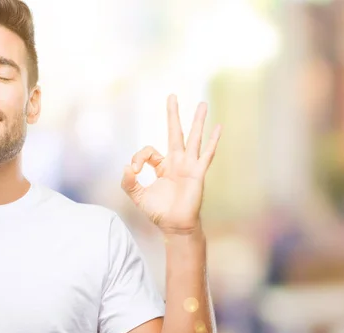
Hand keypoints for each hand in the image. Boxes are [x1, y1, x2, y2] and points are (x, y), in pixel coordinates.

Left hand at [121, 95, 220, 234]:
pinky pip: (206, 154)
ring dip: (198, 121)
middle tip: (171, 95)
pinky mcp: (198, 173)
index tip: (134, 169)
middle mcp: (177, 162)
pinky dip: (213, 141)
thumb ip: (128, 182)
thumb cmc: (159, 212)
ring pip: (193, 138)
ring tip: (202, 103)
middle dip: (173, 114)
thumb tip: (125, 167)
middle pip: (175, 133)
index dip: (139, 157)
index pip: (149, 151)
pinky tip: (218, 127)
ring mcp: (189, 166)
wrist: (175, 226)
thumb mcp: (137, 196)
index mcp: (163, 166)